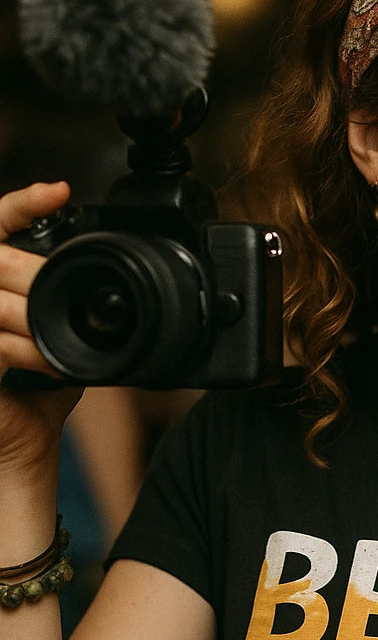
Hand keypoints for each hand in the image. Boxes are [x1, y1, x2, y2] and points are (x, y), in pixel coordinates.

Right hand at [0, 180, 81, 472]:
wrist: (18, 448)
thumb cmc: (33, 395)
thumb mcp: (55, 337)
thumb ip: (64, 305)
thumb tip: (105, 283)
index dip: (23, 203)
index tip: (59, 191)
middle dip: (36, 277)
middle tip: (65, 294)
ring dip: (36, 324)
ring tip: (59, 347)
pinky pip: (0, 343)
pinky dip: (30, 353)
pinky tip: (53, 367)